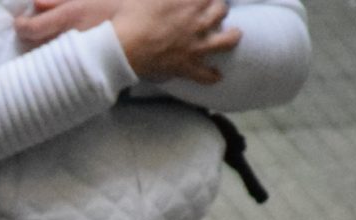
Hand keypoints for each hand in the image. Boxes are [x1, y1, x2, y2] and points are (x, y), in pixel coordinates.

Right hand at [106, 0, 239, 84]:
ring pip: (226, 41)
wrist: (121, 48)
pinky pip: (204, 74)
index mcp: (192, 1)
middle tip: (214, 11)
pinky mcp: (186, 66)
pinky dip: (211, 75)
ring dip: (232, 36)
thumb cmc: (131, 18)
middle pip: (221, 11)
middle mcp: (199, 21)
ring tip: (234, 35)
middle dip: (218, 8)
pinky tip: (217, 76)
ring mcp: (195, 45)